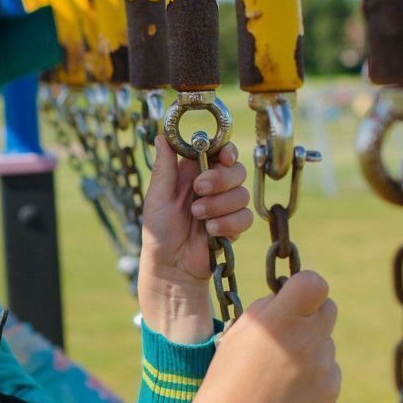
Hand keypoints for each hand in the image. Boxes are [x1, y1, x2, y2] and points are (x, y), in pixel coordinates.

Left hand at [137, 136, 250, 343]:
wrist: (171, 267)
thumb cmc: (158, 232)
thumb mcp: (157, 198)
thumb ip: (164, 167)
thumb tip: (161, 135)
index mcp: (193, 173)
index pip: (218, 151)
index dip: (226, 150)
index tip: (223, 156)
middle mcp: (212, 186)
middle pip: (236, 169)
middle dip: (220, 179)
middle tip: (199, 190)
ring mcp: (225, 206)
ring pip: (242, 193)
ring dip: (219, 205)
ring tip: (198, 217)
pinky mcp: (234, 226)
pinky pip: (245, 217)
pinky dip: (229, 223)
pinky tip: (211, 231)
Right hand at [178, 272, 339, 402]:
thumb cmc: (228, 379)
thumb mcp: (238, 333)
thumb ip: (268, 308)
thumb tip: (289, 297)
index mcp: (281, 320)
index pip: (314, 282)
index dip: (305, 285)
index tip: (294, 294)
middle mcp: (308, 339)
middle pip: (328, 308)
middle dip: (311, 314)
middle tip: (288, 331)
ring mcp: (324, 366)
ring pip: (326, 342)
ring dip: (309, 348)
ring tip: (278, 371)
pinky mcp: (331, 389)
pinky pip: (329, 370)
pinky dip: (314, 374)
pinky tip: (288, 389)